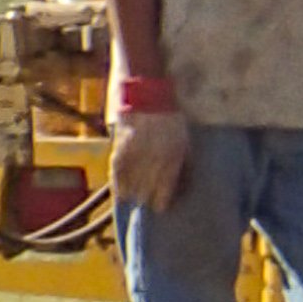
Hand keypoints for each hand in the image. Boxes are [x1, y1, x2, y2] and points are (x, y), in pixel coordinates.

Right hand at [110, 80, 190, 212]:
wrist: (149, 94)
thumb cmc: (171, 119)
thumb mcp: (185, 139)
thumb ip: (183, 162)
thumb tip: (182, 186)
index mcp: (173, 153)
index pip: (166, 186)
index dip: (162, 200)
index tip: (160, 207)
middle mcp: (154, 154)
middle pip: (148, 187)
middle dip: (147, 197)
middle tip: (146, 203)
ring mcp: (137, 150)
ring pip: (132, 181)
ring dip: (133, 192)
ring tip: (134, 199)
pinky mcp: (121, 144)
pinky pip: (118, 170)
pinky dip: (118, 182)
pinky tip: (121, 192)